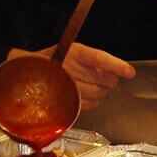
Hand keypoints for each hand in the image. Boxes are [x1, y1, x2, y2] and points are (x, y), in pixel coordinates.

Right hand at [7, 44, 134, 109]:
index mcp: (75, 52)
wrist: (26, 71)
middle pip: (104, 80)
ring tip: (92, 85)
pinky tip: (85, 94)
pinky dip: (93, 101)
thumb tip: (118, 70)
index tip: (130, 72)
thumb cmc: (54, 60)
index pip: (100, 59)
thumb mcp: (74, 52)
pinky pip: (89, 104)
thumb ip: (95, 61)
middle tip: (106, 78)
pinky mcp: (65, 100)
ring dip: (101, 91)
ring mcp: (67, 84)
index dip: (117, 66)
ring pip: (98, 93)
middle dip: (110, 81)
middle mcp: (71, 67)